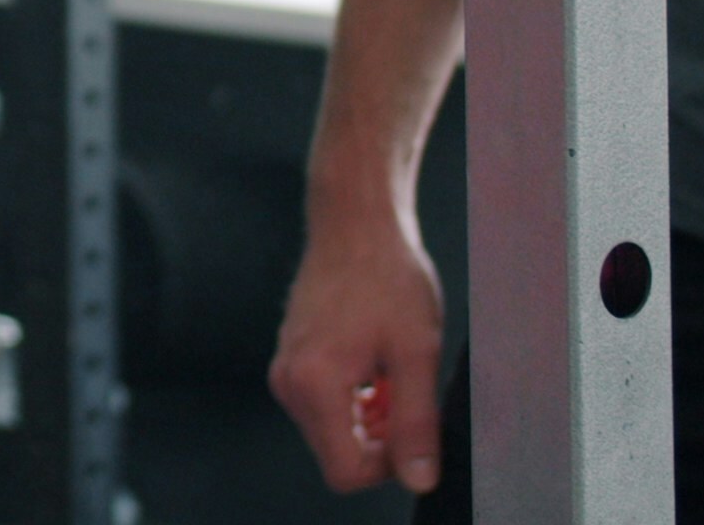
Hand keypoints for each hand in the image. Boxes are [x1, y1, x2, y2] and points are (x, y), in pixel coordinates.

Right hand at [270, 201, 448, 495]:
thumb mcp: (417, 353)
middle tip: (407, 392)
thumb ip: (416, 423)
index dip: (389, 465)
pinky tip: (375, 363)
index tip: (413, 430)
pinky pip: (323, 405)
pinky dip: (354, 398)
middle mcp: (289, 382)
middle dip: (379, 438)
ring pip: (332, 431)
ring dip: (368, 418)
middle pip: (338, 454)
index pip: (347, 472)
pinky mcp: (290, 359)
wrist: (356, 225)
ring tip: (393, 372)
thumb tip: (418, 477)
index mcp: (314, 383)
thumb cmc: (387, 275)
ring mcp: (285, 370)